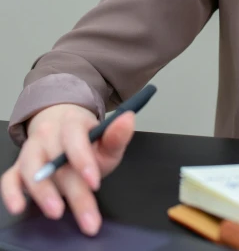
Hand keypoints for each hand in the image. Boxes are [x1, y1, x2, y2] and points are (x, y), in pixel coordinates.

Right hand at [0, 104, 134, 235]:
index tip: (94, 182)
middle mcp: (48, 134)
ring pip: (32, 169)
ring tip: (57, 211)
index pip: (75, 139)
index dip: (83, 160)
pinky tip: (20, 206)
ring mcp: (31, 150)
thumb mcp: (106, 139)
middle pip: (58, 163)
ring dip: (43, 192)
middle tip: (88, 218)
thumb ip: (117, 135)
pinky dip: (11, 193)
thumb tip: (128, 118)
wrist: (61, 130)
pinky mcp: (17, 167)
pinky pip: (9, 178)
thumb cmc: (87, 141)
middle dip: (74, 193)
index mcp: (72, 123)